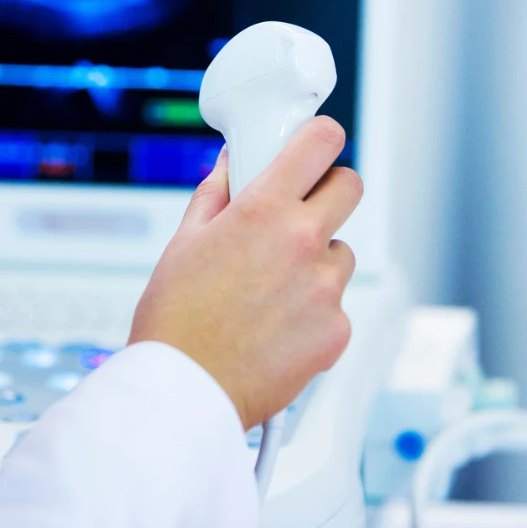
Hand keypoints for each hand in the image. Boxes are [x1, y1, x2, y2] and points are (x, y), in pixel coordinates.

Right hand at [128, 116, 361, 429]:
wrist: (186, 389)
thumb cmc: (176, 320)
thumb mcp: (186, 241)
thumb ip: (218, 193)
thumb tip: (234, 163)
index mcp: (264, 210)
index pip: (321, 142)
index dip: (320, 138)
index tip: (315, 144)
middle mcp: (304, 243)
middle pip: (350, 187)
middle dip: (327, 191)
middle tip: (299, 211)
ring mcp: (326, 288)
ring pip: (340, 253)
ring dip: (317, 261)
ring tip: (273, 290)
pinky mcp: (337, 329)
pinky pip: (336, 304)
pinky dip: (314, 310)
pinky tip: (277, 326)